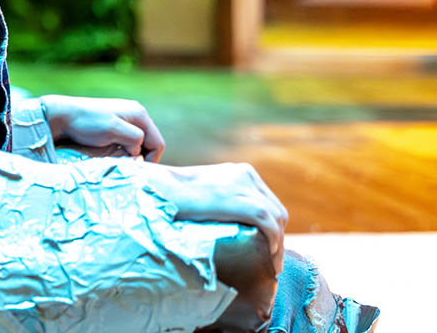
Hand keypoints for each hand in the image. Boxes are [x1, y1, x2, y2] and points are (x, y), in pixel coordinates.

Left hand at [40, 95, 165, 161]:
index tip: (133, 168)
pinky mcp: (114, 126)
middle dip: (139, 156)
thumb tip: (139, 151)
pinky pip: (126, 142)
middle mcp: (135, 115)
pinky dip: (121, 150)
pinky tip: (108, 151)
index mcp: (139, 114)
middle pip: (149, 144)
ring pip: (137, 145)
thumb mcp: (114, 130)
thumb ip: (134, 139)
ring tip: (113, 156)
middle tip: (123, 163)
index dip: (149, 160)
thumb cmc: (86, 122)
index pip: (158, 144)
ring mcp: (124, 120)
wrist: (61, 116)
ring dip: (129, 154)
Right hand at [142, 161, 288, 273]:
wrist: (157, 189)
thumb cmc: (172, 194)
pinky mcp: (238, 200)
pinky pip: (268, 223)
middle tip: (271, 260)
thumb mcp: (204, 193)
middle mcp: (246, 174)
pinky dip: (273, 242)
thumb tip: (226, 225)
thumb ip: (219, 201)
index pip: (268, 201)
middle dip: (279, 237)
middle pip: (276, 210)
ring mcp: (243, 185)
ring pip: (276, 218)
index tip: (268, 247)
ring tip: (270, 264)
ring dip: (278, 244)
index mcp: (239, 172)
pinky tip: (267, 256)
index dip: (274, 227)